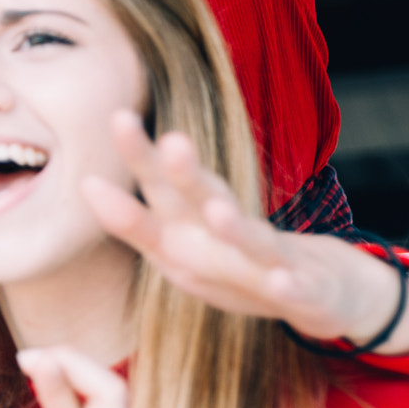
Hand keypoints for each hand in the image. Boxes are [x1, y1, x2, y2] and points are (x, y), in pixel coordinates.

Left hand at [83, 114, 405, 351]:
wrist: (322, 288)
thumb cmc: (234, 265)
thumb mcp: (177, 251)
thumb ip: (135, 223)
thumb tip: (86, 185)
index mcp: (195, 222)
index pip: (162, 184)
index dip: (142, 156)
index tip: (119, 117)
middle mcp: (230, 231)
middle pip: (208, 197)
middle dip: (189, 173)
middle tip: (170, 140)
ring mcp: (270, 259)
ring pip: (253, 239)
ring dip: (236, 226)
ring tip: (217, 212)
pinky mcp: (304, 289)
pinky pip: (294, 290)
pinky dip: (289, 287)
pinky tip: (282, 283)